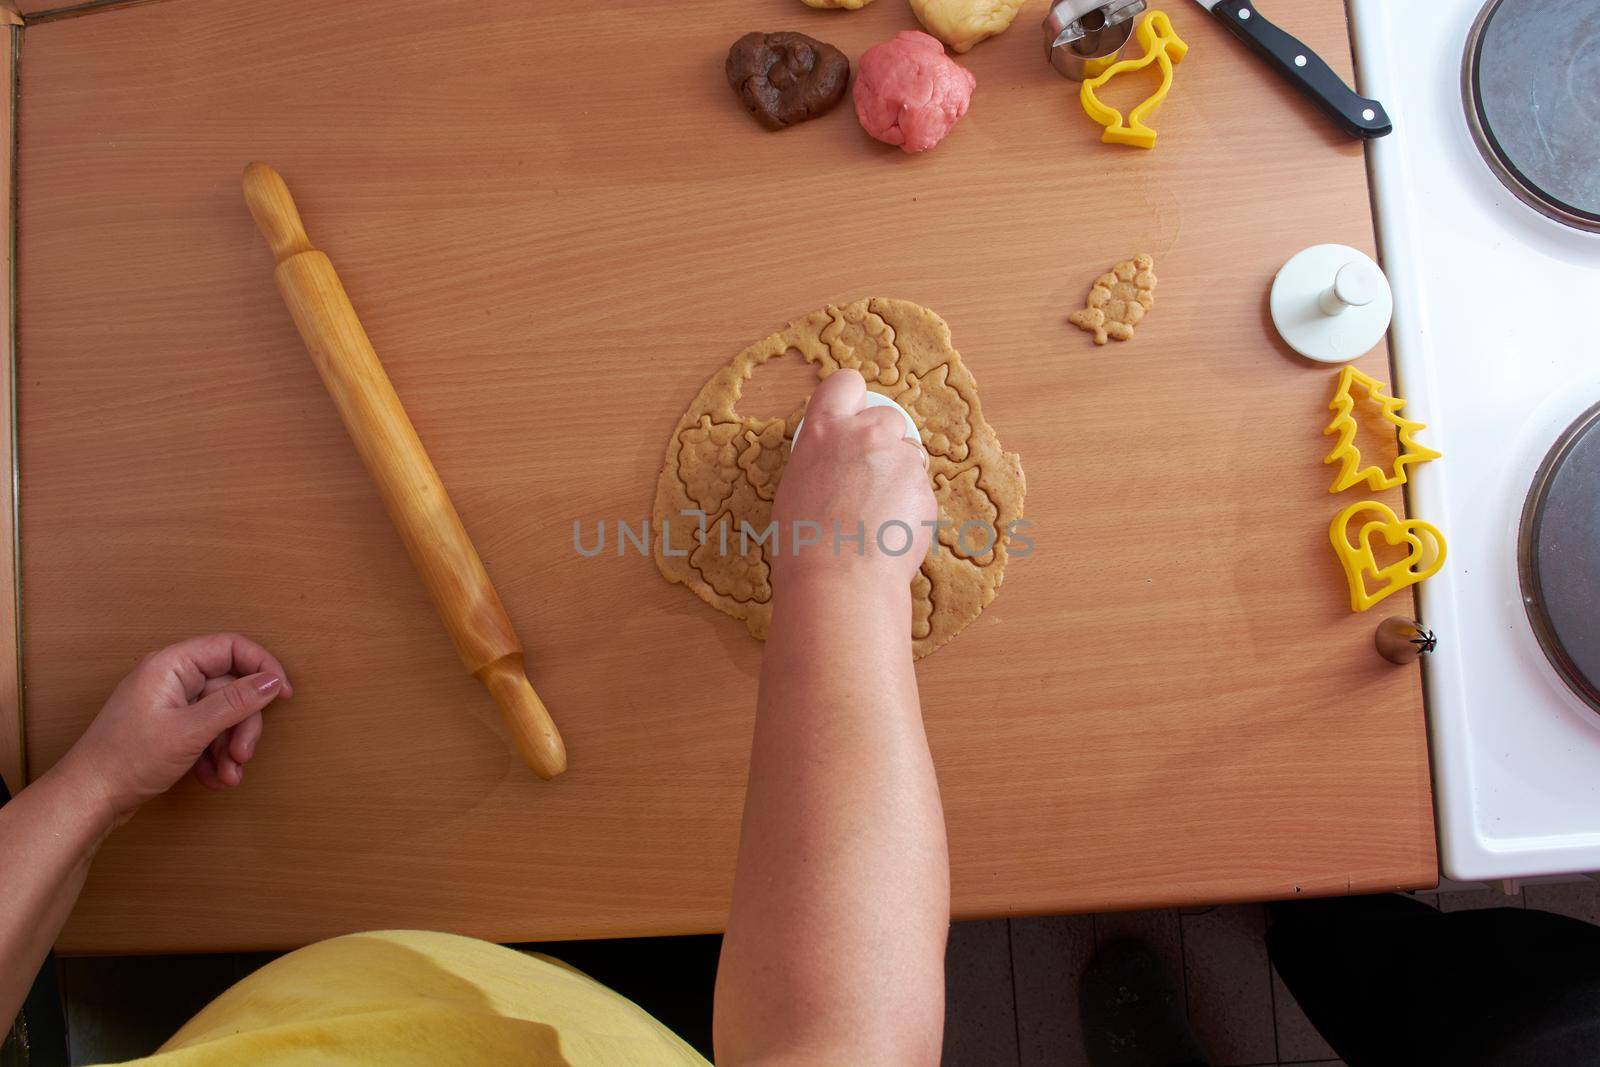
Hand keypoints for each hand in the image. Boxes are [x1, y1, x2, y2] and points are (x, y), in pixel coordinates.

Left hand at [56, 633, 293, 822]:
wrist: (89, 798)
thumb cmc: (126, 759)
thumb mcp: (189, 730)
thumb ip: (235, 703)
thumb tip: (271, 682)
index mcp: (171, 665)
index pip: (230, 648)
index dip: (261, 667)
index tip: (282, 694)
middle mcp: (172, 679)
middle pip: (231, 688)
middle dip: (242, 725)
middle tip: (244, 754)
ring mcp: (171, 704)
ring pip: (223, 715)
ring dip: (231, 746)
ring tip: (228, 775)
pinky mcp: (170, 727)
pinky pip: (208, 733)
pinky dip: (216, 756)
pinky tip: (213, 778)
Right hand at [773, 369, 936, 590]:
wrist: (840, 583)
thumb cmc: (803, 545)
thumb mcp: (796, 486)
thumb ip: (821, 459)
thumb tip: (836, 462)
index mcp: (823, 431)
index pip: (846, 384)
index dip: (852, 400)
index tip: (853, 421)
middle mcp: (866, 435)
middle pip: (886, 418)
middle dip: (881, 442)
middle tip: (865, 480)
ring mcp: (901, 460)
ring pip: (907, 455)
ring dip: (898, 476)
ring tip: (875, 516)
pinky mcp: (926, 489)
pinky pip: (920, 488)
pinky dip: (909, 505)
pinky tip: (889, 532)